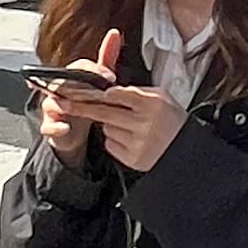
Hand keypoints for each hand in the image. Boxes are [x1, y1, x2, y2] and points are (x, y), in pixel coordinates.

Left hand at [66, 81, 184, 172]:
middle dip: (81, 106)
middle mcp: (144, 123)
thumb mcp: (161, 97)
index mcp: (152, 103)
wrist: (185, 151)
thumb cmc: (172, 120)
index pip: (118, 93)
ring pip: (106, 127)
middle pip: (103, 112)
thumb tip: (109, 90)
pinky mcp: (131, 158)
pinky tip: (130, 138)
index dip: (102, 92)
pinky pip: (110, 143)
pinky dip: (114, 139)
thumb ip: (136, 92)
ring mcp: (137, 142)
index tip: (83, 89)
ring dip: (109, 124)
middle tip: (62, 101)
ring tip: (129, 125)